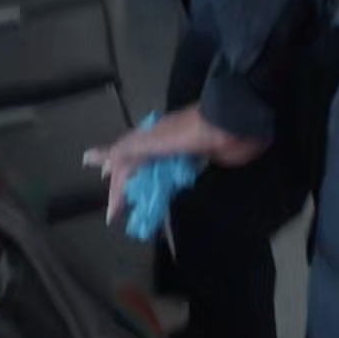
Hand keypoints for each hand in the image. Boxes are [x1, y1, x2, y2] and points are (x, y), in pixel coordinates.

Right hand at [84, 107, 270, 225]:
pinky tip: (165, 194)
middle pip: (137, 167)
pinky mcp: (196, 160)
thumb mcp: (156, 140)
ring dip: (145, 188)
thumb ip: (130, 149)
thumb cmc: (192, 131)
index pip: (124, 165)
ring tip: (137, 204)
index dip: (116, 187)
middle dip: (124, 185)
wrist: (231, 125)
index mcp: (147, 137)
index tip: (112, 212)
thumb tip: (106, 162)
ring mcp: (178, 152)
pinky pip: (175, 177)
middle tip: (117, 206)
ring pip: (155, 173)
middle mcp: (159, 144)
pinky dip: (167, 187)